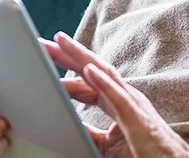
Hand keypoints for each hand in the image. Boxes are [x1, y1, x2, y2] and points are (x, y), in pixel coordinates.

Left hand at [42, 32, 188, 157]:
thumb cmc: (145, 154)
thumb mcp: (106, 143)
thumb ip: (89, 130)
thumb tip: (67, 125)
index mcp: (116, 102)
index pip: (86, 80)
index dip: (65, 67)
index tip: (43, 57)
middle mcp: (124, 96)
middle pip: (91, 69)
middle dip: (67, 54)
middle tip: (43, 42)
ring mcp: (132, 104)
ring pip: (104, 74)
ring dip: (81, 57)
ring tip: (61, 42)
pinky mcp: (138, 119)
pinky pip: (119, 98)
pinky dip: (103, 82)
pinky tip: (88, 70)